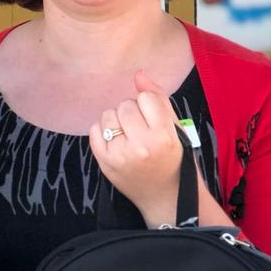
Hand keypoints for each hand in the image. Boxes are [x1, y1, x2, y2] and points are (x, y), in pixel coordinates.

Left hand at [88, 71, 183, 226]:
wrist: (165, 197)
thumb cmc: (172, 159)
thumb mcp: (175, 129)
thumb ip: (158, 99)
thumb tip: (138, 73)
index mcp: (164, 137)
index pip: (146, 98)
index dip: (149, 105)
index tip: (153, 119)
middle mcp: (141, 146)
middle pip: (126, 105)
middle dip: (132, 112)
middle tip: (141, 129)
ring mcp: (120, 155)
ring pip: (108, 114)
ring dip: (117, 119)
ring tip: (128, 134)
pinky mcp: (104, 162)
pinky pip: (94, 129)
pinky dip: (103, 130)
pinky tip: (116, 140)